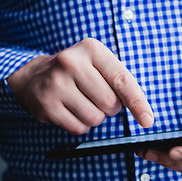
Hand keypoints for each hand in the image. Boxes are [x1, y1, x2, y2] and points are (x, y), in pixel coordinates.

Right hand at [7, 38, 153, 133]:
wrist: (34, 77)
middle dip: (110, 107)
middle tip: (97, 97)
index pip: (121, 80)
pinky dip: (81, 125)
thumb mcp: (98, 65)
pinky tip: (71, 110)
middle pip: (110, 103)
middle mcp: (71, 63)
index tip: (148, 120)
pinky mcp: (47, 105)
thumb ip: (121, 82)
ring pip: (95, 118)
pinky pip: (79, 128)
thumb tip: (144, 113)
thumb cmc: (77, 73)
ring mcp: (56, 85)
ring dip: (95, 117)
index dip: (137, 102)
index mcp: (91, 49)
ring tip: (82, 102)